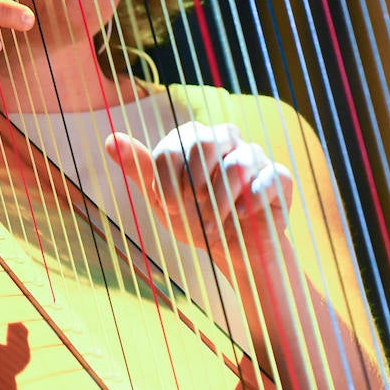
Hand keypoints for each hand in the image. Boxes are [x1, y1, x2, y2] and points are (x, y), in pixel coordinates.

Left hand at [104, 121, 294, 255]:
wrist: (232, 250)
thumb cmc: (194, 219)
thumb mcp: (162, 198)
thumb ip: (139, 168)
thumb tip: (110, 138)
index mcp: (194, 138)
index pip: (173, 145)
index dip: (167, 181)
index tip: (170, 207)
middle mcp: (225, 139)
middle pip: (205, 143)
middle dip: (193, 184)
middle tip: (193, 208)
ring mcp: (255, 156)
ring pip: (238, 163)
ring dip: (220, 202)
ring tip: (214, 223)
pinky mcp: (279, 177)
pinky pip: (270, 179)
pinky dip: (252, 202)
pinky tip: (243, 217)